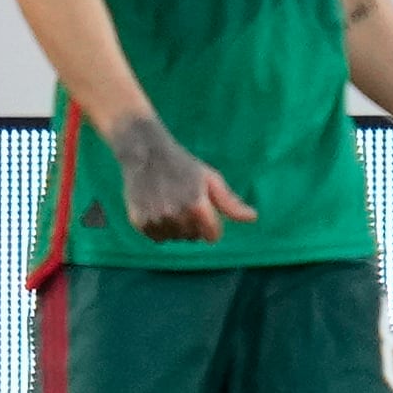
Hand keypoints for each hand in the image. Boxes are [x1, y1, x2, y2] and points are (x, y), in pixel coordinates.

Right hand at [110, 112, 255, 243]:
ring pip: (175, 238)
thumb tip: (253, 218)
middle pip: (193, 238)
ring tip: (172, 204)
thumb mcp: (211, 179)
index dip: (213, 226)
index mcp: (197, 205)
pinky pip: (157, 238)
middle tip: (186, 201)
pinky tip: (158, 209)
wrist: (146, 154)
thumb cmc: (184, 166)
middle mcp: (176, 215)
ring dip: (177, 227)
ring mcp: (156, 219)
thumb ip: (231, 203)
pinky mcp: (139, 222)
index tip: (207, 212)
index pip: (212, 236)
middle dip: (194, 224)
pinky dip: (160, 228)